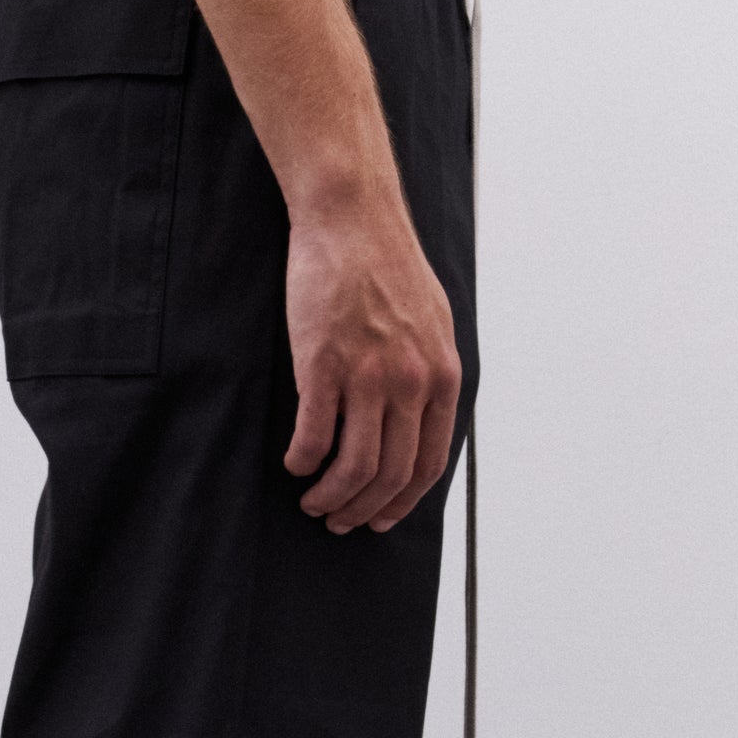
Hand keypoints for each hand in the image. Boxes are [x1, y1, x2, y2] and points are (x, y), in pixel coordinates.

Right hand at [282, 195, 460, 534]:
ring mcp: (367, 375)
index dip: (402, 502)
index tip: (381, 518)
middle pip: (388, 475)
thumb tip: (419, 421)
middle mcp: (410, 382)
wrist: (353, 217)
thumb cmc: (387, 265)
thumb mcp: (433, 323)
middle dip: (362, 510)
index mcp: (441, 376)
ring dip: (330, 496)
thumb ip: (429, 374)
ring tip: (314, 501)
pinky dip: (302, 460)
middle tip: (340, 520)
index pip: (427, 465)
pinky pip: (313, 436)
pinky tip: (295, 463)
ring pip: (352, 467)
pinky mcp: (323, 364)